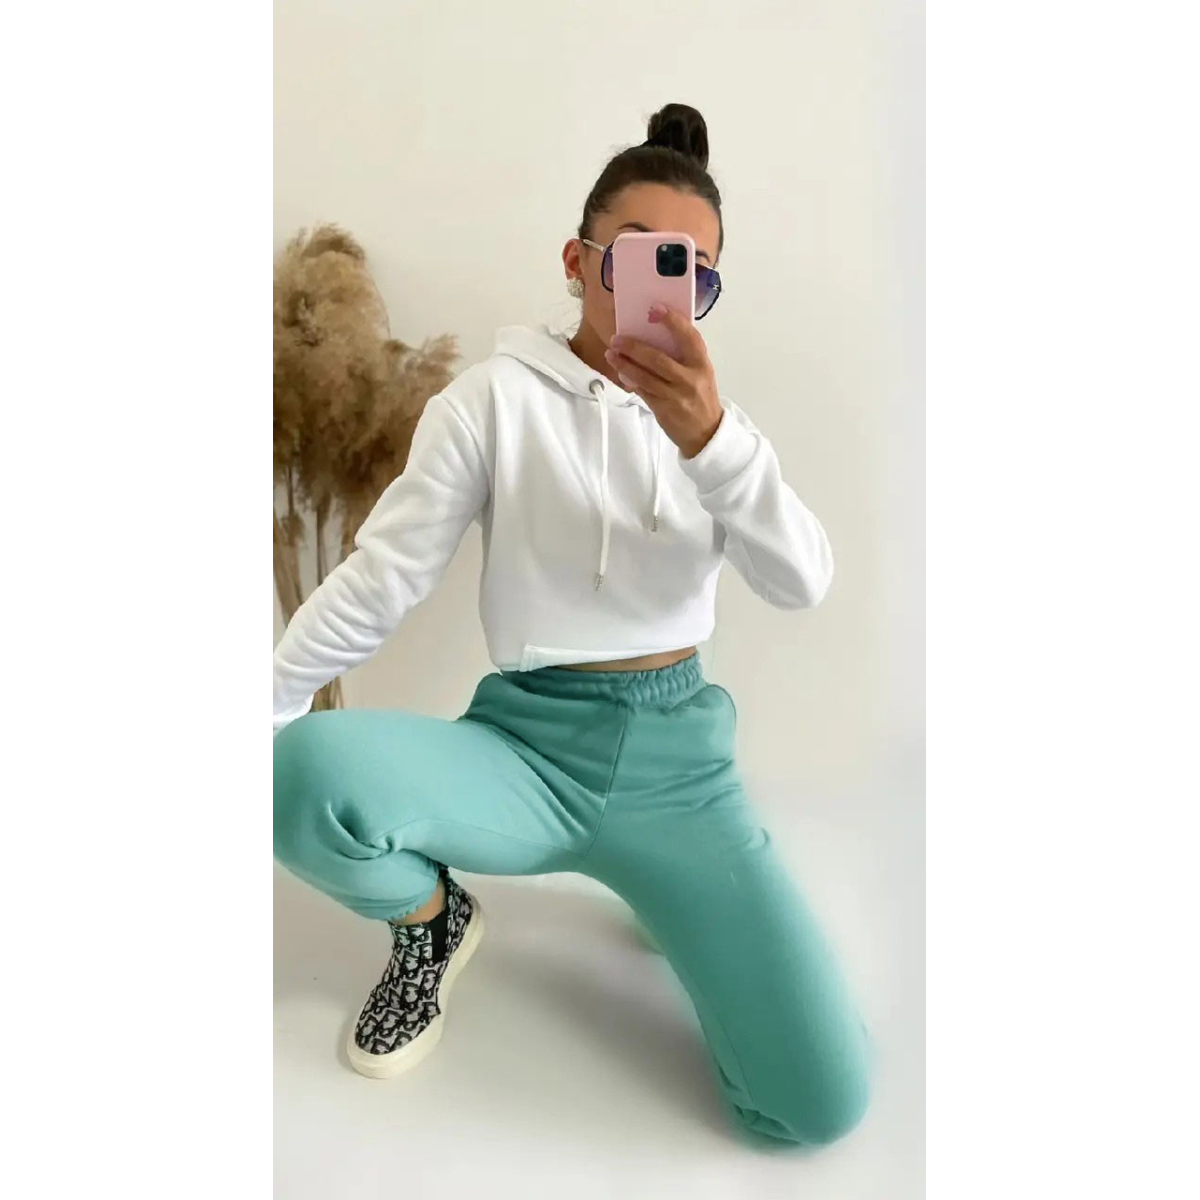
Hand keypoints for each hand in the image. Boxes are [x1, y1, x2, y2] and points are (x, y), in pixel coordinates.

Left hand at [604, 306, 723, 458]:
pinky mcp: (663, 409)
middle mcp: (690, 379)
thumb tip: (654, 335)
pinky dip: (630, 381)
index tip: (656, 308)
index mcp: (702, 365)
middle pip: (658, 359)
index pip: (689, 337)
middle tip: (617, 338)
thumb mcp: (701, 373)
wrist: (706, 432)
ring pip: (645, 376)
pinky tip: (620, 372)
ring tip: (611, 353)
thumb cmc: (701, 397)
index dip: (673, 321)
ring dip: (624, 364)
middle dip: (634, 347)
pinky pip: (642, 391)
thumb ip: (683, 356)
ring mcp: (676, 396)